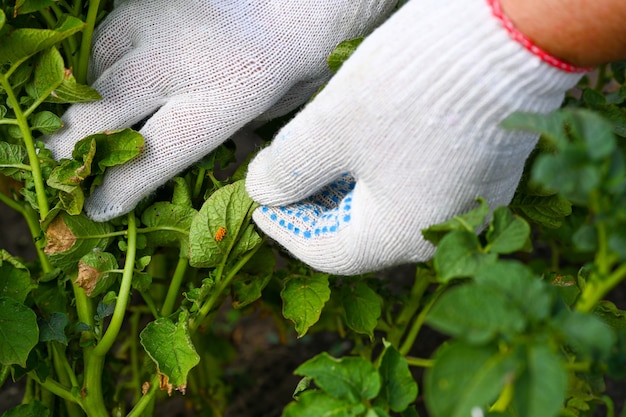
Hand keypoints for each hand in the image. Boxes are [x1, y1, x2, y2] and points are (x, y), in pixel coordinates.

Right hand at [45, 0, 395, 220]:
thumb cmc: (296, 61)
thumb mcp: (273, 113)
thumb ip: (229, 139)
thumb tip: (188, 161)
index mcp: (226, 98)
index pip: (157, 154)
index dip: (122, 187)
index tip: (99, 208)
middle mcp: (182, 61)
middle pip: (104, 111)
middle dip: (76, 145)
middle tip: (62, 165)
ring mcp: (156, 22)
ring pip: (96, 70)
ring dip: (88, 100)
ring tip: (88, 120)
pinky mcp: (144, 0)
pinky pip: (105, 36)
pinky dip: (103, 62)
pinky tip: (112, 76)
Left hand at [245, 0, 584, 274]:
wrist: (506, 37)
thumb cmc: (413, 88)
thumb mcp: (331, 128)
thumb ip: (288, 169)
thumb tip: (262, 190)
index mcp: (403, 236)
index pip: (329, 253)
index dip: (286, 230)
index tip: (259, 206)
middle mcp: (442, 230)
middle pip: (360, 233)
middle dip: (315, 206)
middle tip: (283, 177)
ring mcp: (470, 201)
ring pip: (390, 208)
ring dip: (347, 188)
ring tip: (316, 157)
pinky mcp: (485, 170)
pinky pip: (421, 186)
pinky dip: (382, 174)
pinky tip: (362, 146)